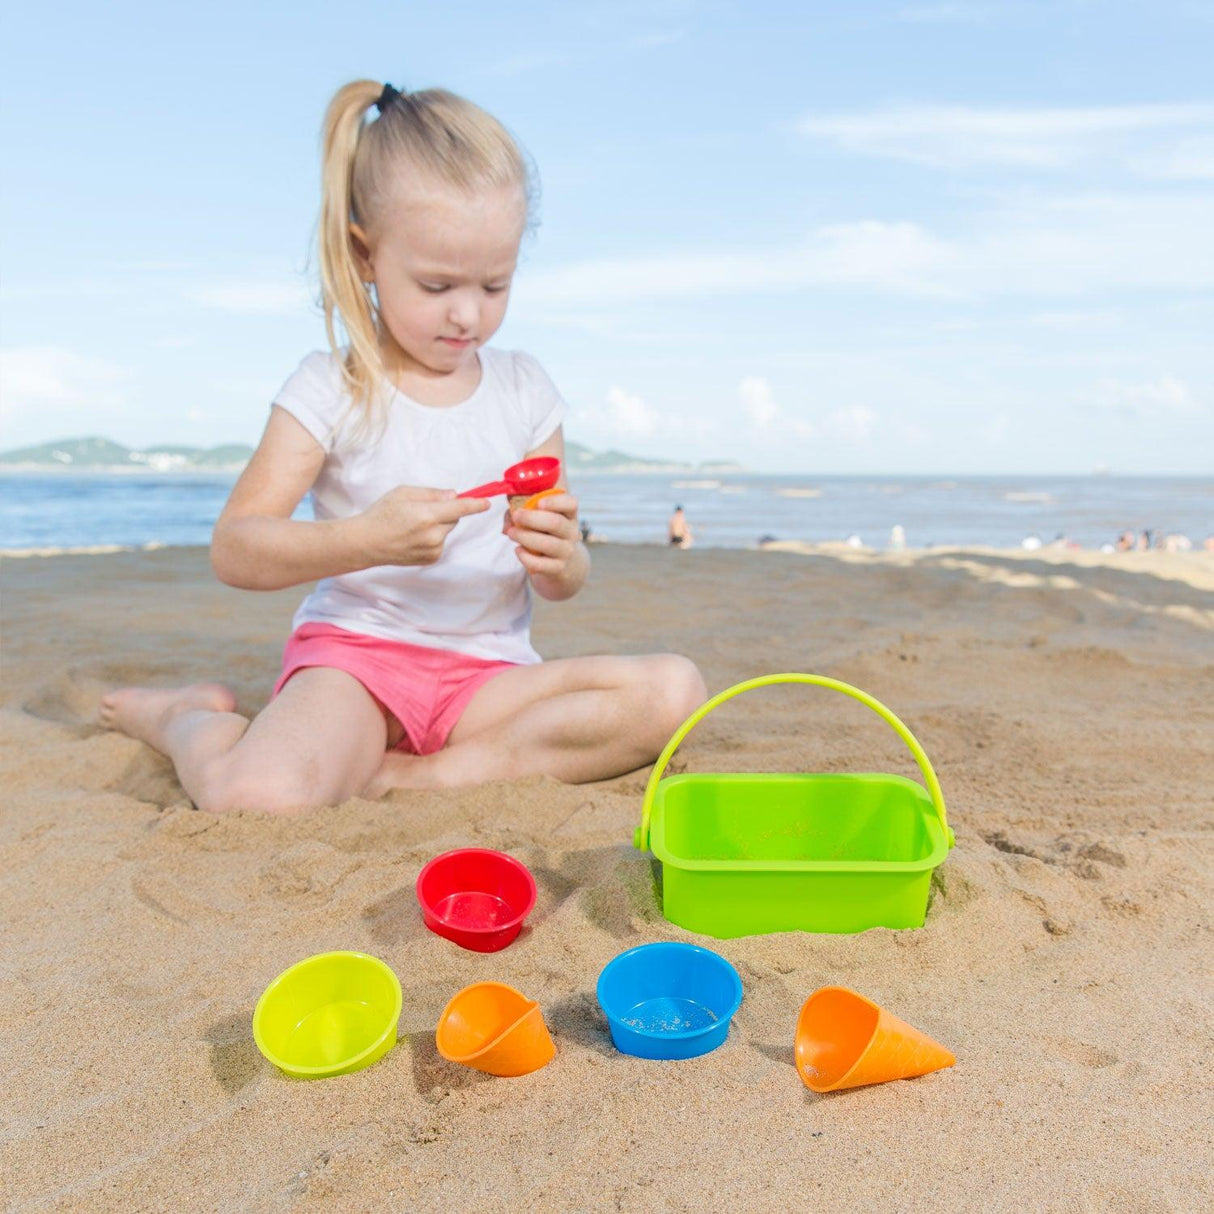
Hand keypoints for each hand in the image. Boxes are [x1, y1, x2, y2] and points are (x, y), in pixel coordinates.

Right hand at [359, 486, 487, 565]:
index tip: (487, 502)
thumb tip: (454, 495)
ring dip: (438, 525)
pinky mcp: (431, 559)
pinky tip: (414, 537)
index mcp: (426, 515)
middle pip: (454, 518)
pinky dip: (433, 537)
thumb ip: (432, 493)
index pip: (460, 508)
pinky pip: (440, 542)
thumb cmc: (381, 514)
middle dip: (445, 511)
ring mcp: (433, 549)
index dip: (475, 504)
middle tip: (422, 510)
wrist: (366, 542)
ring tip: (414, 526)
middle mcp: (433, 534)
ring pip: (447, 530)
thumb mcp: (403, 493)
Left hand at [504, 491, 579, 578]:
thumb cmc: (545, 533)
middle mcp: (571, 532)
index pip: (571, 504)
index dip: (556, 501)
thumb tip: (509, 519)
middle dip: (532, 518)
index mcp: (568, 514)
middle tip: (516, 516)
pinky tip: (518, 550)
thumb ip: (522, 511)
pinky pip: (541, 564)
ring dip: (525, 537)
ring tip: (510, 533)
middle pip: (556, 523)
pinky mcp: (558, 568)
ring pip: (548, 544)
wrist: (563, 564)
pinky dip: (526, 557)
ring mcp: (566, 551)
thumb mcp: (539, 518)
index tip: (539, 502)